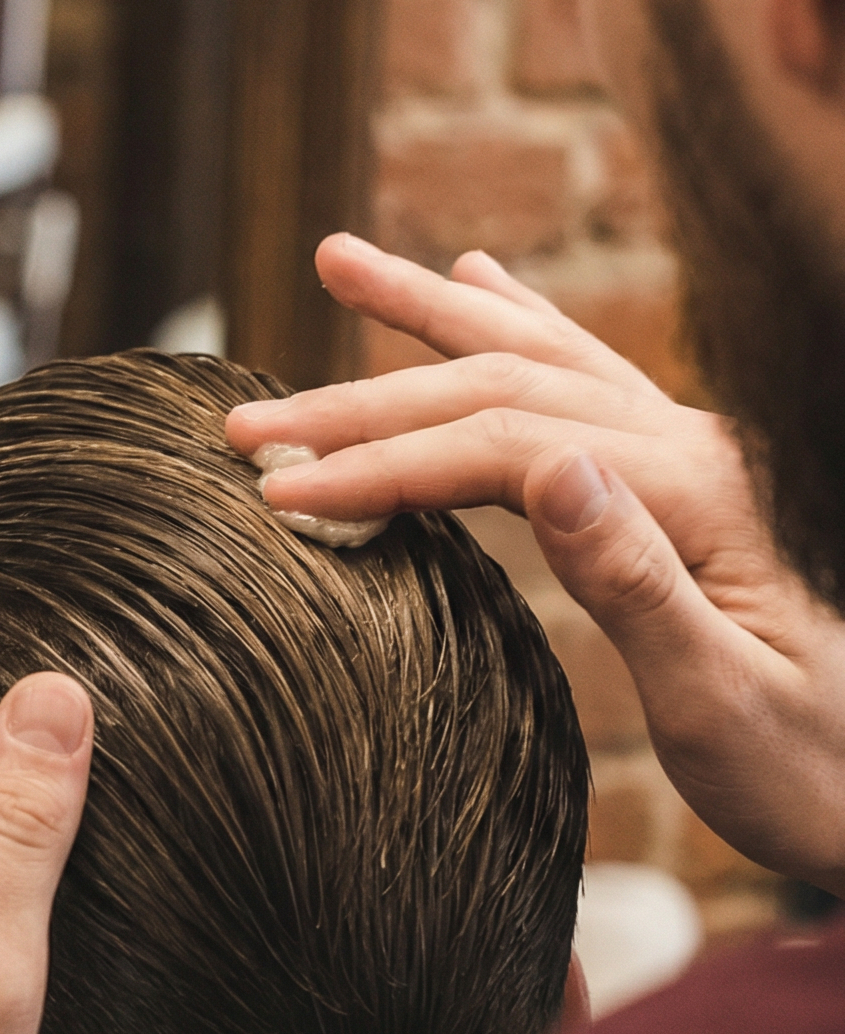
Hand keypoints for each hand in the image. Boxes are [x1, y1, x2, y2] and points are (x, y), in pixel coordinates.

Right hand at [227, 232, 844, 890]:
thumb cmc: (819, 774)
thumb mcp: (729, 706)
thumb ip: (639, 584)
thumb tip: (548, 469)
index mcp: (701, 494)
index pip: (502, 451)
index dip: (381, 466)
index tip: (277, 493)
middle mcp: (697, 446)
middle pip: (501, 386)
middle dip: (362, 399)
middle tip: (247, 420)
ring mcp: (693, 450)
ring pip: (538, 352)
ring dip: (429, 309)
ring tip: (338, 259)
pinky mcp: (683, 473)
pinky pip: (583, 371)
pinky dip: (517, 320)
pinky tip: (474, 278)